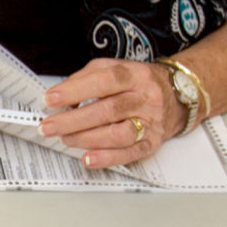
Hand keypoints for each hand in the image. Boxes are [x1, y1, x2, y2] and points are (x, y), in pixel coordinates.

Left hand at [40, 59, 181, 169]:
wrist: (177, 95)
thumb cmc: (137, 82)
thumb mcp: (113, 68)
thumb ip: (85, 78)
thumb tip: (60, 95)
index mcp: (134, 75)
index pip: (104, 81)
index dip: (75, 91)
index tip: (50, 99)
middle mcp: (145, 98)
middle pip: (108, 110)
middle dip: (72, 121)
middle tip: (48, 126)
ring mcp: (151, 122)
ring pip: (118, 134)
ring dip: (86, 139)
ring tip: (65, 138)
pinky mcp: (153, 142)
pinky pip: (130, 153)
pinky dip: (107, 158)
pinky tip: (88, 158)